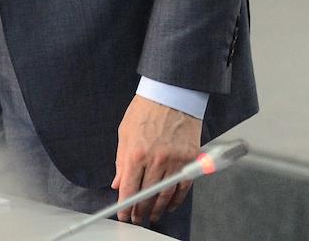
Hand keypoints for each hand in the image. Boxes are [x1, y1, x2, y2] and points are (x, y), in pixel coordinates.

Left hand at [111, 94, 201, 225]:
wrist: (173, 91)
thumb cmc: (147, 108)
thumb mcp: (125, 132)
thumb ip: (121, 160)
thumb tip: (117, 183)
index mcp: (136, 153)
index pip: (129, 190)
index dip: (125, 208)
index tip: (124, 215)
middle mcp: (156, 159)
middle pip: (146, 196)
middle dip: (139, 212)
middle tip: (137, 218)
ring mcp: (175, 159)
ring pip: (165, 194)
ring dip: (157, 209)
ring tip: (152, 215)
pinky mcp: (190, 157)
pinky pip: (183, 185)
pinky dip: (176, 199)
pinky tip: (170, 205)